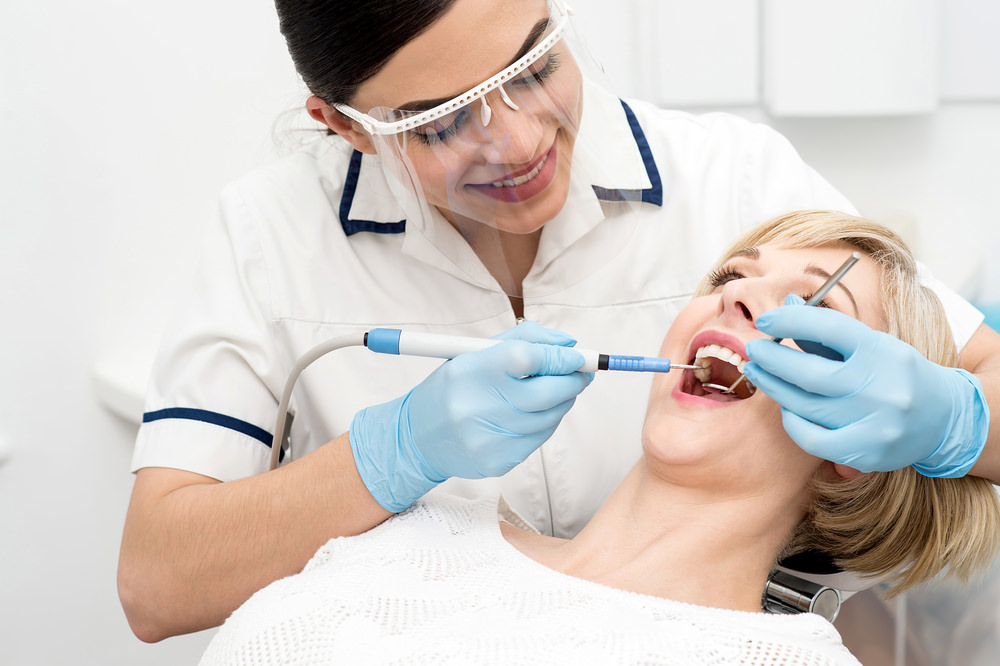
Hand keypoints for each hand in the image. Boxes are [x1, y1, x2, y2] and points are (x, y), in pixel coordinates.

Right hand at [350, 321, 593, 511]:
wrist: (417, 438)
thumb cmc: (453, 387)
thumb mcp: (474, 353)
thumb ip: (523, 339)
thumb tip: (568, 345)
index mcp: (470, 371)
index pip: (528, 358)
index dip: (559, 357)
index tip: (577, 356)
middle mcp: (477, 406)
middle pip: (547, 393)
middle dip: (573, 380)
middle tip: (582, 373)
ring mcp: (488, 438)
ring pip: (549, 417)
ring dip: (561, 401)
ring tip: (554, 390)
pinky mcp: (497, 461)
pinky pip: (539, 438)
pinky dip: (545, 422)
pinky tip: (533, 413)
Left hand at [743, 295, 988, 476]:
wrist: (945, 417)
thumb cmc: (895, 372)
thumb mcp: (869, 343)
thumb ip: (825, 329)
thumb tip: (786, 303)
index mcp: (882, 351)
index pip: (829, 328)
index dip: (790, 321)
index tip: (764, 321)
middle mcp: (881, 387)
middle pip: (808, 373)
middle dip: (772, 360)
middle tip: (752, 351)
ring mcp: (876, 423)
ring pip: (806, 406)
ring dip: (774, 388)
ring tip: (758, 373)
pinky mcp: (868, 452)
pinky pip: (813, 440)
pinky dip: (793, 424)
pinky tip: (786, 409)